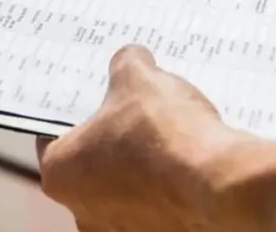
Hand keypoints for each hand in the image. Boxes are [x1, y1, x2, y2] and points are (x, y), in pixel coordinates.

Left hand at [36, 45, 275, 231]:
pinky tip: (190, 160)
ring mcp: (122, 231)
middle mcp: (82, 212)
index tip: (95, 97)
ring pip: (126, 188)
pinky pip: (159, 205)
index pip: (53, 135)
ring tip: (171, 135)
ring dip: (143, 165)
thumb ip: (127, 64)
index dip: (77, 110)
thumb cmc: (167, 136)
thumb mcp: (139, 78)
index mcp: (59, 173)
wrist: (222, 185)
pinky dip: (170, 187)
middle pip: (91, 164)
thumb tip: (132, 59)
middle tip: (137, 111)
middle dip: (114, 138)